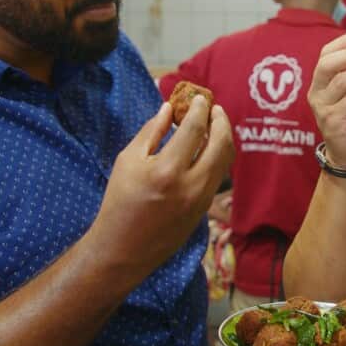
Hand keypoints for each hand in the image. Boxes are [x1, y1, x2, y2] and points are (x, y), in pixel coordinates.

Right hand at [94, 96, 234, 277]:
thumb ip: (152, 131)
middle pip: (221, 143)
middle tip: (215, 109)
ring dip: (224, 138)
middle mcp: (192, 185)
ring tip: (215, 125)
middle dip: (221, 121)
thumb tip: (170, 107)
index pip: (195, 129)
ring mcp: (202, 199)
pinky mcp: (205, 210)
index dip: (200, 109)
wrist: (124, 248)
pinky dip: (218, 157)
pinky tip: (208, 148)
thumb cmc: (120, 200)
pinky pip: (218, 176)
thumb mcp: (128, 160)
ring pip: (225, 161)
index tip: (200, 97)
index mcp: (168, 169)